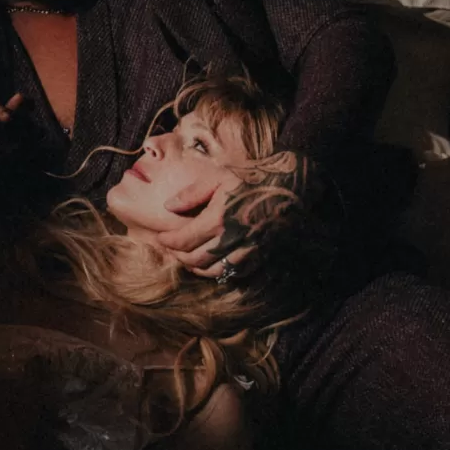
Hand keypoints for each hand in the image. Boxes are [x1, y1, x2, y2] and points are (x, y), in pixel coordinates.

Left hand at [140, 149, 312, 283]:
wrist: (289, 189)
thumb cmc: (252, 179)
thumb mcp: (219, 177)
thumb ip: (192, 193)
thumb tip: (168, 206)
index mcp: (218, 218)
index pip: (184, 239)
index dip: (168, 242)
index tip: (160, 238)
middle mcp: (231, 239)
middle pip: (195, 258)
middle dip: (179, 256)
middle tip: (171, 249)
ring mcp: (246, 251)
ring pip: (212, 270)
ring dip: (195, 267)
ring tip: (186, 259)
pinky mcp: (258, 257)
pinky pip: (232, 273)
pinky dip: (216, 272)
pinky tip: (209, 264)